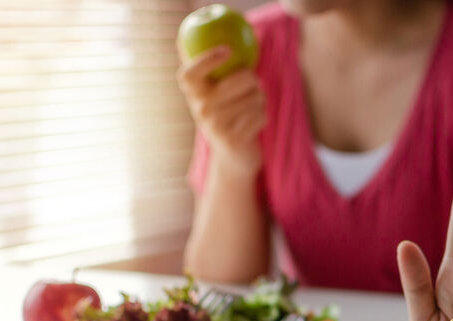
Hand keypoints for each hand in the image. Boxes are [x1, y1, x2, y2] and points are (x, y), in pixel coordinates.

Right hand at [177, 45, 265, 175]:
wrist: (233, 158)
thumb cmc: (228, 115)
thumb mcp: (217, 93)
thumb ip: (216, 66)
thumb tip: (225, 29)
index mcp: (194, 94)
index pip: (189, 74)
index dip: (206, 59)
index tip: (227, 50)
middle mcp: (200, 110)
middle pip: (239, 79)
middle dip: (253, 79)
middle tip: (252, 84)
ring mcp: (216, 127)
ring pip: (255, 97)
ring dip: (260, 100)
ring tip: (250, 109)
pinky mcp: (233, 140)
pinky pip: (261, 114)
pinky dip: (263, 116)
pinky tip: (253, 124)